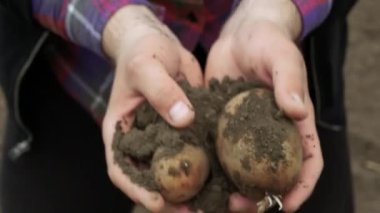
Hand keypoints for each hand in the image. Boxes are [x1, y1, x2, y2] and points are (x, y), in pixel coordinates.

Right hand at [101, 5, 202, 211]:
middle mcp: (141, 141)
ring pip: (174, 171)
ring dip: (191, 189)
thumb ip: (161, 91)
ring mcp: (164, 138)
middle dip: (170, 199)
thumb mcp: (146, 66)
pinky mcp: (185, 130)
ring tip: (214, 202)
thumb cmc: (142, 52)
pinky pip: (194, 152)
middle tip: (194, 210)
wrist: (158, 42)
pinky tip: (225, 176)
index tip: (160, 201)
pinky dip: (207, 168)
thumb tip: (183, 119)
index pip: (121, 169)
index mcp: (120, 131)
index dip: (137, 190)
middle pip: (151, 179)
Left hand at [205, 0, 322, 211]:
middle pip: (271, 174)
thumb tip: (297, 112)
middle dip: (260, 196)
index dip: (301, 186)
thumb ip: (289, 82)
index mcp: (294, 123)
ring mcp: (244, 133)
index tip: (288, 205)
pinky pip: (217, 151)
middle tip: (240, 205)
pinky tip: (195, 176)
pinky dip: (210, 168)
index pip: (307, 160)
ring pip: (242, 169)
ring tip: (215, 201)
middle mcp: (270, 133)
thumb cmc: (267, 43)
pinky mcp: (222, 126)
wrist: (239, 35)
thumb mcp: (281, 57)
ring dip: (231, 188)